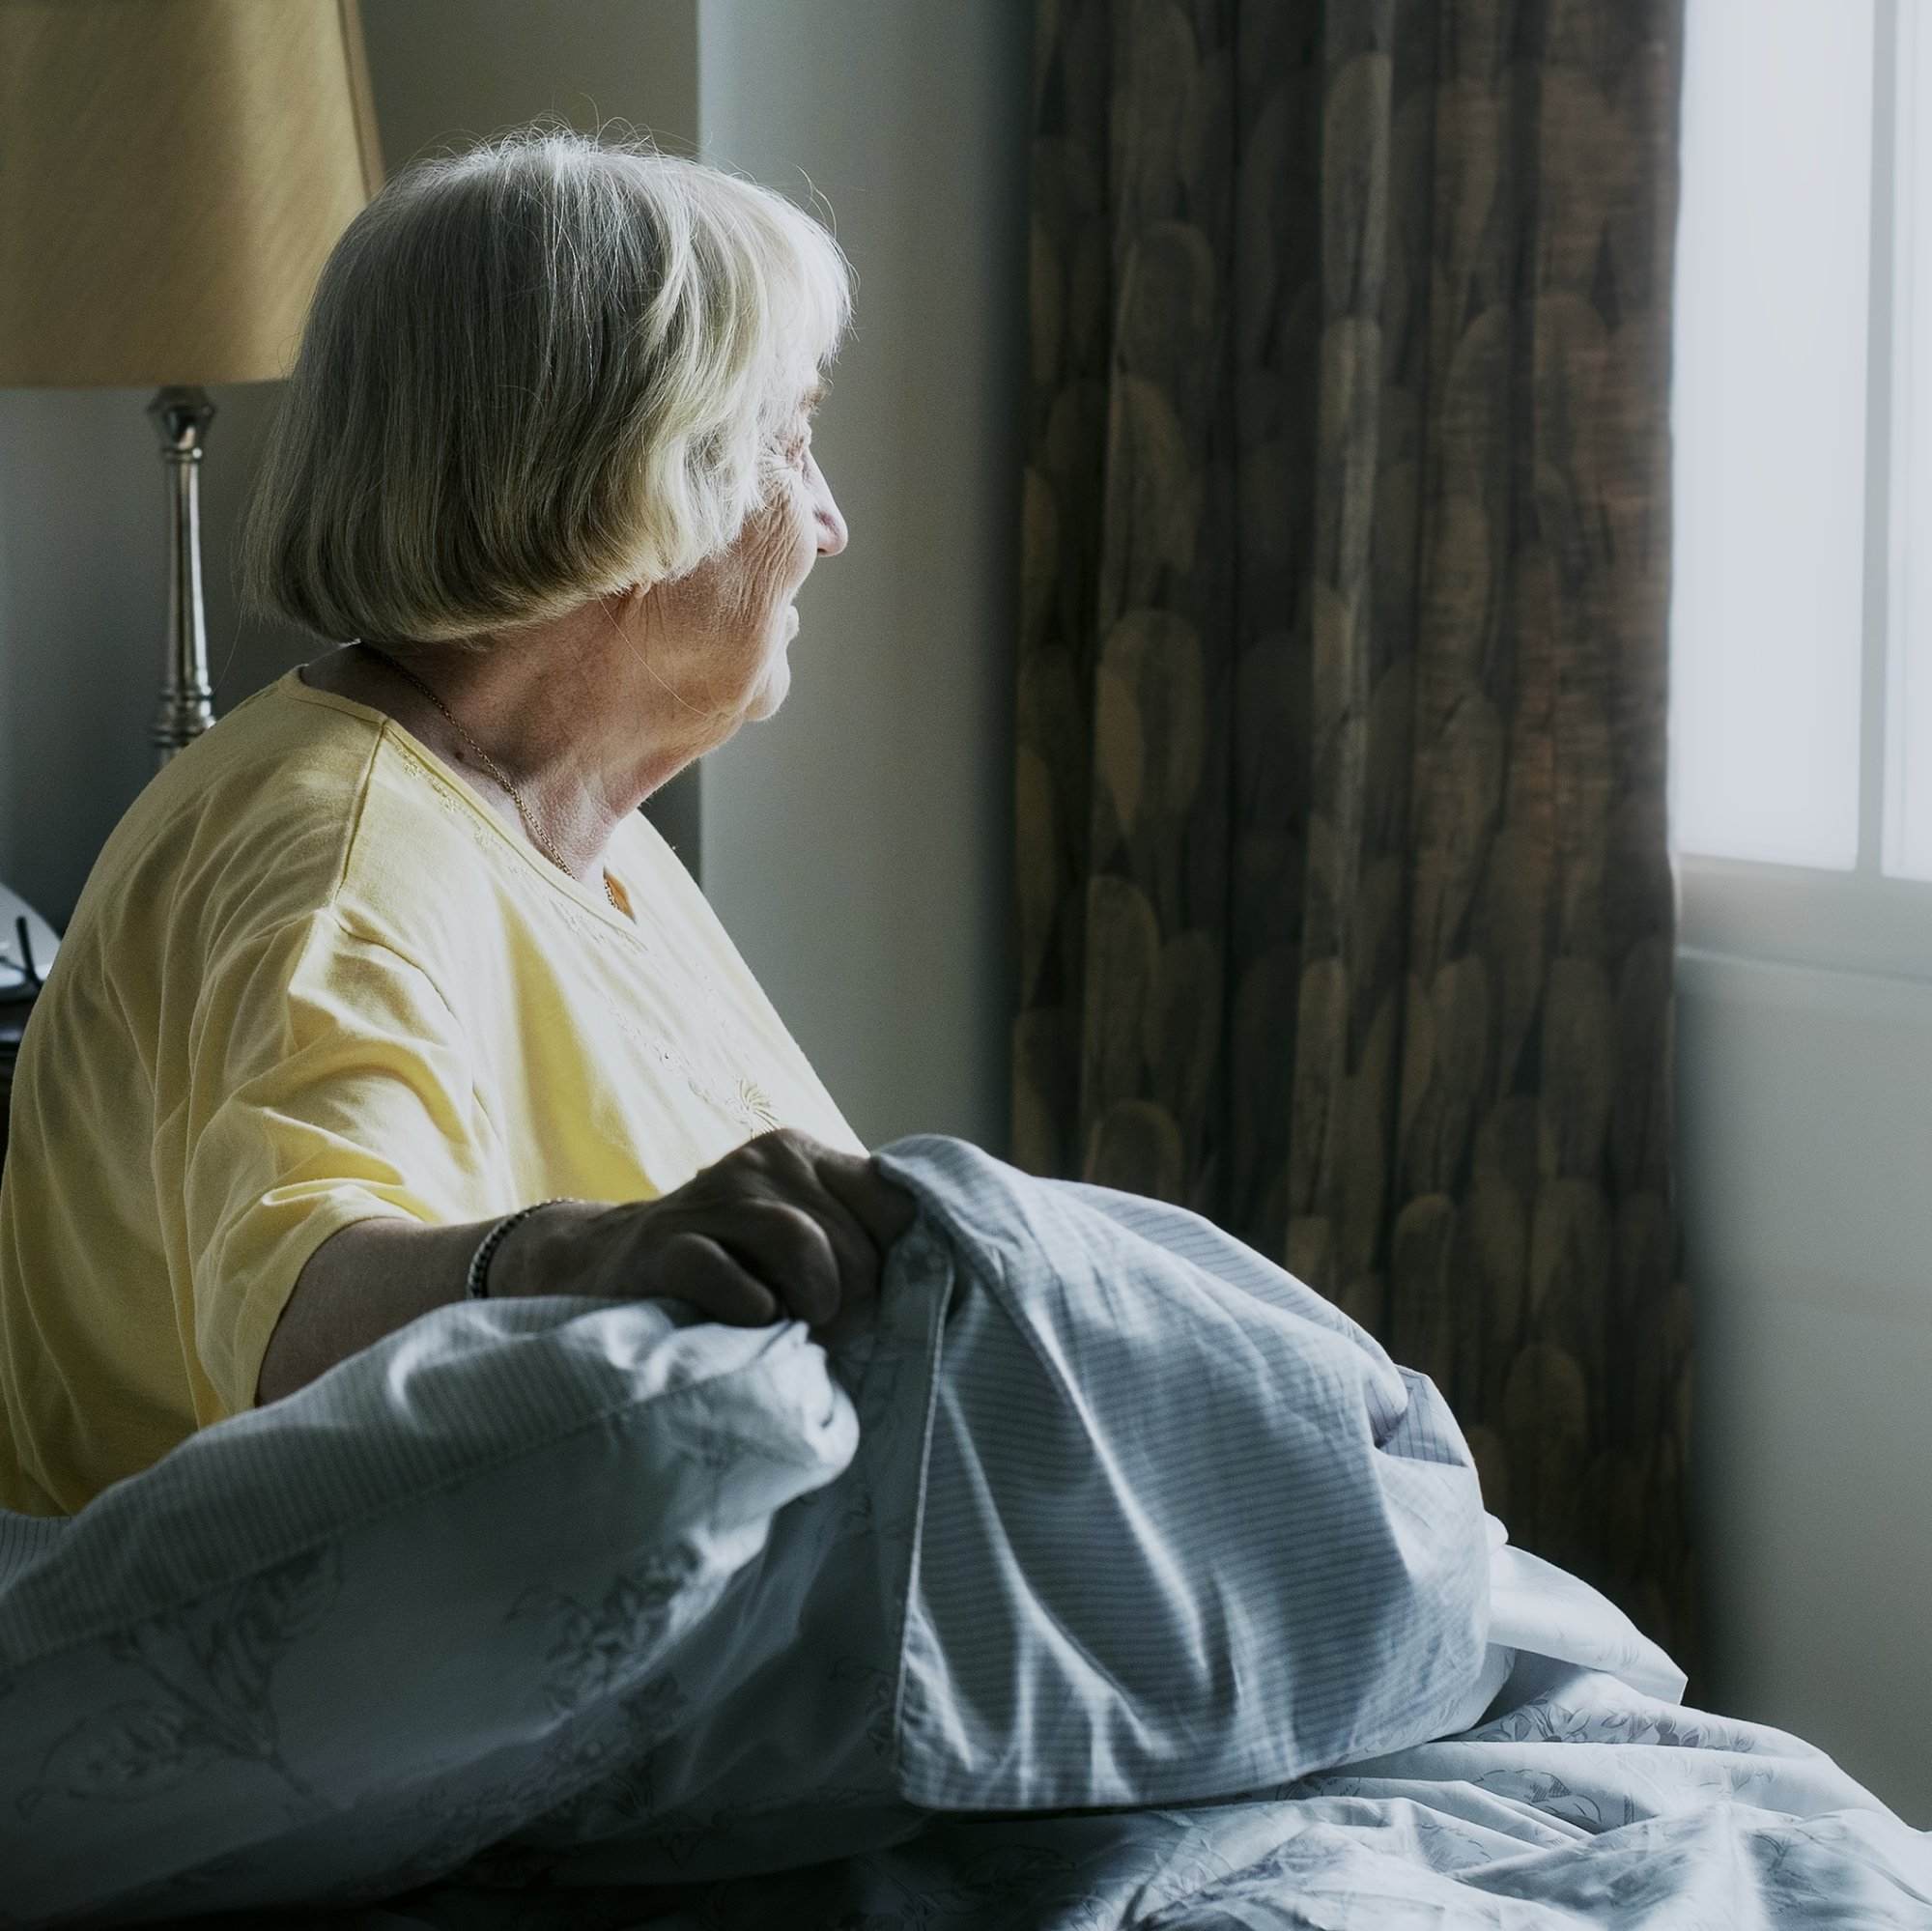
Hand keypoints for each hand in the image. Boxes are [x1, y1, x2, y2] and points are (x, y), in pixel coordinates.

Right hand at [552, 1127, 916, 1330]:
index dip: (899, 1264)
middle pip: (853, 1239)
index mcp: (805, 1154)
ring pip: (801, 1244)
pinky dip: (751, 1309)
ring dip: (814, 1303)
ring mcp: (711, 1198)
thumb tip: (938, 1272)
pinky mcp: (664, 1246)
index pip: (895, 1203)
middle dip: (853, 1301)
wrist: (608, 1265)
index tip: (878, 1301)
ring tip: (799, 1327)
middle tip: (825, 1328)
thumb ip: (857, 1235)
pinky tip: (752, 1321)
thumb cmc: (729, 1262)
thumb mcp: (798, 1233)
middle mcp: (763, 1162)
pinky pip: (728, 1275)